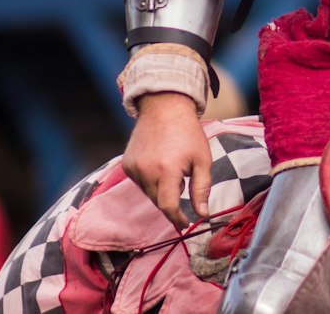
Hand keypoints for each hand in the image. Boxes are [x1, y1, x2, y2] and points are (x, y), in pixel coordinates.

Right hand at [122, 92, 211, 228]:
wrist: (164, 106)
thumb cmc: (188, 132)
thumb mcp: (202, 159)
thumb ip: (202, 189)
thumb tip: (203, 215)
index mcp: (167, 171)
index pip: (168, 207)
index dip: (177, 219)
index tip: (185, 223)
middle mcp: (146, 171)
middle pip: (158, 201)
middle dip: (171, 200)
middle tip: (182, 180)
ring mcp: (134, 168)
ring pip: (148, 193)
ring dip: (160, 189)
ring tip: (171, 165)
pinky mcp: (127, 164)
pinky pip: (140, 182)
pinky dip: (150, 180)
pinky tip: (159, 162)